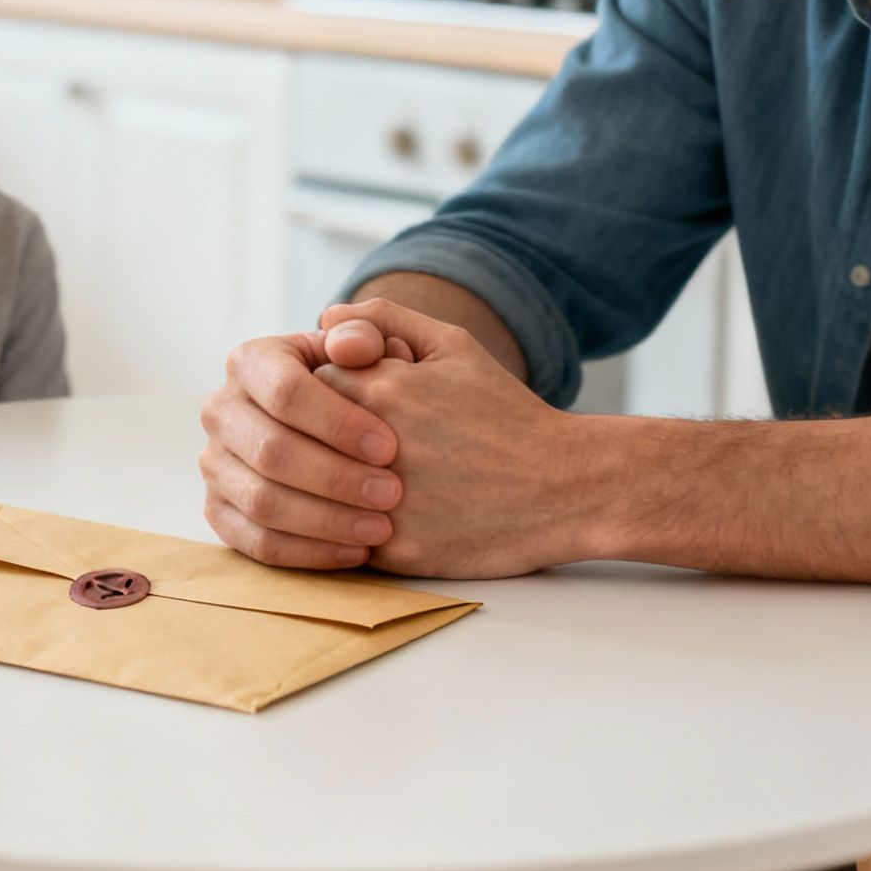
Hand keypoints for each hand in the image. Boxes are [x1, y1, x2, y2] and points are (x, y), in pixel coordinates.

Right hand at [199, 324, 411, 568]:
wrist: (341, 423)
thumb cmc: (363, 381)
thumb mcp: (371, 346)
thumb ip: (368, 332)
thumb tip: (348, 345)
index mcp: (251, 361)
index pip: (285, 391)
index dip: (337, 423)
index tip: (390, 448)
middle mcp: (221, 410)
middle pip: (270, 452)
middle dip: (336, 478)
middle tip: (392, 494)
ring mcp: (215, 463)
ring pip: (262, 502)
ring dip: (326, 521)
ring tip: (380, 528)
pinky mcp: (220, 509)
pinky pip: (256, 542)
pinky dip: (307, 553)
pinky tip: (355, 551)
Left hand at [312, 299, 583, 577]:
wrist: (565, 487)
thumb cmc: (507, 414)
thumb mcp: (452, 346)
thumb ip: (382, 319)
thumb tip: (323, 319)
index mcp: (382, 390)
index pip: (306, 386)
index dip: (331, 394)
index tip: (362, 404)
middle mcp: (373, 447)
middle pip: (305, 439)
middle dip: (326, 440)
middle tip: (372, 444)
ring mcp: (382, 504)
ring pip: (317, 495)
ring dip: (335, 487)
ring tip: (384, 478)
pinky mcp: (396, 552)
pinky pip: (344, 539)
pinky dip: (358, 528)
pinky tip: (397, 514)